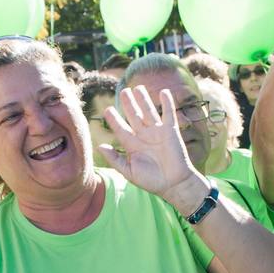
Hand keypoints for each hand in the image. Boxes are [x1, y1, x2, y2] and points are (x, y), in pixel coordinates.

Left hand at [101, 86, 203, 211]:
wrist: (173, 184)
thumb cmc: (151, 181)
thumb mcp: (129, 172)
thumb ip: (115, 159)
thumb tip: (99, 146)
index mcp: (132, 145)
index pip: (120, 128)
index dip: (114, 119)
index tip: (107, 109)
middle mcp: (144, 136)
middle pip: (134, 116)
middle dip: (129, 104)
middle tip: (123, 91)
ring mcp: (157, 132)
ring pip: (149, 112)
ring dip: (144, 99)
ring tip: (138, 88)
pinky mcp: (171, 131)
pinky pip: (169, 114)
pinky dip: (167, 103)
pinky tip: (163, 92)